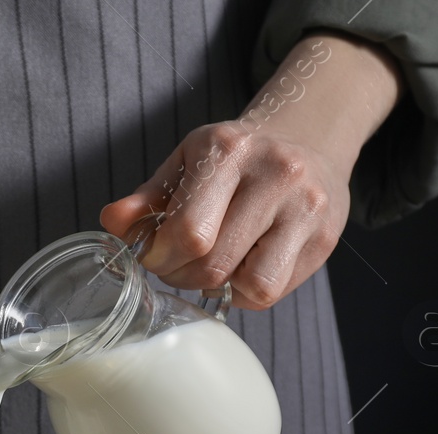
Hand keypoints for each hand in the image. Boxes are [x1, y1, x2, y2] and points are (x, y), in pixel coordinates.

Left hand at [99, 123, 349, 310]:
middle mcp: (276, 175)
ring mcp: (306, 208)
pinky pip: (273, 291)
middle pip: (214, 263)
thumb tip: (113, 222)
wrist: (306, 139)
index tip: (154, 256)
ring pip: (251, 284)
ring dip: (219, 287)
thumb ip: (147, 198)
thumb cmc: (236, 157)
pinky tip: (241, 268)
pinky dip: (246, 291)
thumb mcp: (186, 162)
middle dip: (182, 275)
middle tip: (177, 265)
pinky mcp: (325, 239)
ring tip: (212, 267)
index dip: (161, 257)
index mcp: (229, 151)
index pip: (188, 231)